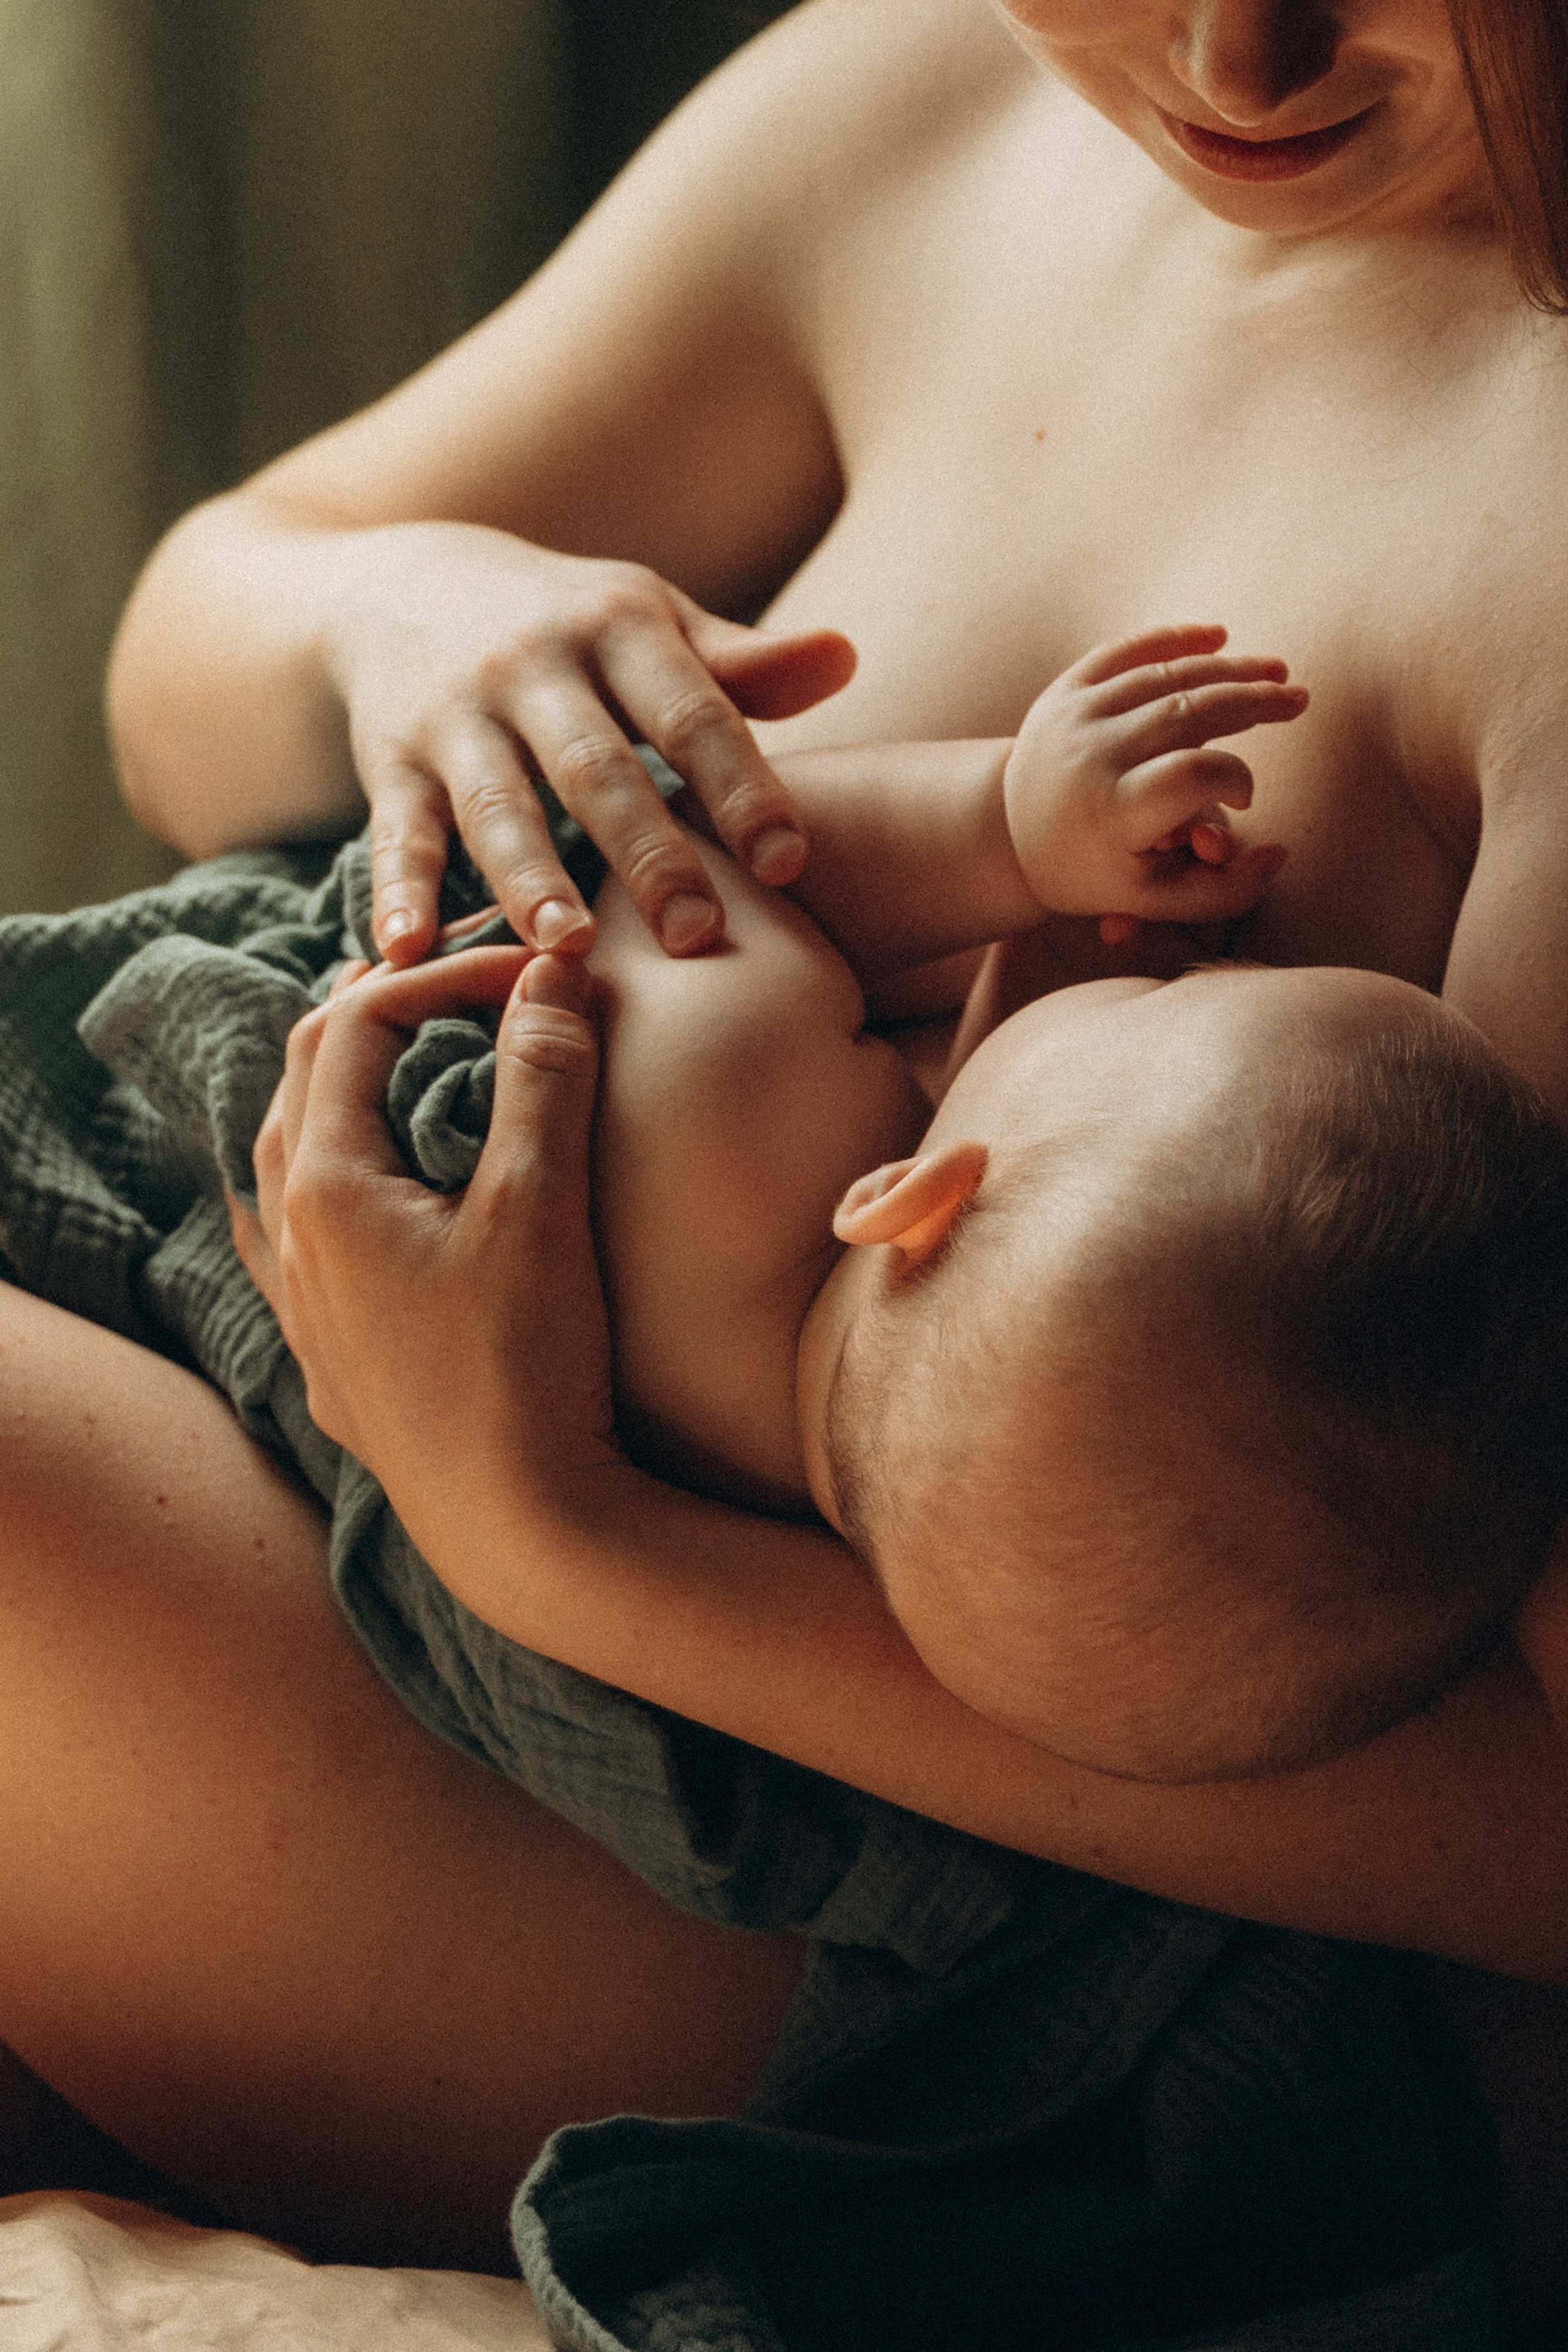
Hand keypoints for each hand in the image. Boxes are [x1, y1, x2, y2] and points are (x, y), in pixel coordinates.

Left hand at [229, 947, 618, 1514]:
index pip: (358, 1023)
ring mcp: (303, 1302)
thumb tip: (553, 973)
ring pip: (291, 1154)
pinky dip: (331, 1178)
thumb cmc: (528, 1368)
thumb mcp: (542, 1207)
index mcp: (325, 1185)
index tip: (534, 973)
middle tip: (468, 985)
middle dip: (384, 1014)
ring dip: (348, 1091)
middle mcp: (291, 1236)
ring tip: (409, 1062)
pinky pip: (298, 1236)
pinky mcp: (332, 1356)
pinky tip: (354, 1197)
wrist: (521, 1531)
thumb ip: (544, 1078)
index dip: (446, 975)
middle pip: (306, 1076)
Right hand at [324, 522, 855, 963]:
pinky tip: (405, 953)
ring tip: (570, 948)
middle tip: (697, 936)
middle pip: (597, 768)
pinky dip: (397, 892)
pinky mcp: (390, 762)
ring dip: (530, 878)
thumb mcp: (653, 623)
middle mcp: (532, 665)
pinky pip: (397, 833)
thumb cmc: (570, 626)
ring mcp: (455, 716)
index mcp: (617, 626)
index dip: (740, 786)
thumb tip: (846, 658)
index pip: (690, 711)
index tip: (787, 862)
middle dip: (646, 852)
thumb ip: (742, 664)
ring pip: (497, 807)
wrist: (402, 584)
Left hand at [1002, 624, 1303, 936]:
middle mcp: (1089, 756)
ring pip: (1163, 677)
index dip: (1235, 778)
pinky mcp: (1062, 690)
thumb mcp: (1152, 900)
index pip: (1192, 776)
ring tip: (1276, 673)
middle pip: (1186, 712)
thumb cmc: (1093, 871)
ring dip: (1227, 669)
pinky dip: (1173, 640)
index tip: (1246, 798)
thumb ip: (1222, 893)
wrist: (1008, 835)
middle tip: (1299, 701)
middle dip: (1252, 702)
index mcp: (1109, 812)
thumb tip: (1281, 852)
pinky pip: (1125, 651)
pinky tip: (1218, 638)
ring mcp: (1072, 715)